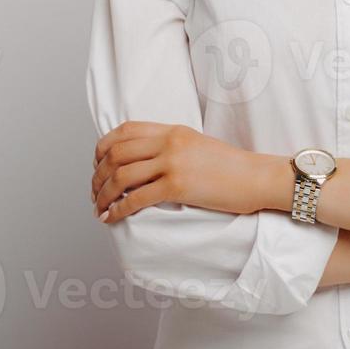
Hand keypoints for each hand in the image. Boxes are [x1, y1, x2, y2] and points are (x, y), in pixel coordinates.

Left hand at [91, 121, 279, 224]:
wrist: (255, 177)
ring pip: (121, 177)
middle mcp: (169, 142)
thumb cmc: (229, 166)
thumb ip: (169, 146)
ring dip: (103, 195)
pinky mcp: (178, 187)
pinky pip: (136, 199)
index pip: (124, 130)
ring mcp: (173, 163)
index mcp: (172, 130)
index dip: (103, 147)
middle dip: (98, 175)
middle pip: (116, 154)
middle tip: (94, 192)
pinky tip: (111, 218)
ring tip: (99, 208)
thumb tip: (140, 162)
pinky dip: (117, 210)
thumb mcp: (195, 144)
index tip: (97, 165)